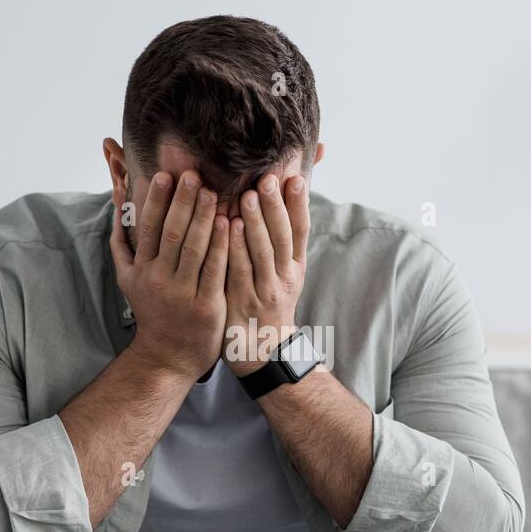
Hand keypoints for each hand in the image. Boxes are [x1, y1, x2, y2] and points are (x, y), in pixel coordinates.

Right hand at [110, 170, 229, 381]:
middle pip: (172, 233)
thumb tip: (117, 209)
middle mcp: (159, 279)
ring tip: (214, 192)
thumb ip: (121, 245)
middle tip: (193, 174)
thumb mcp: (127, 280)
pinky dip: (221, 245)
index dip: (156, 200)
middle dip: (183, 201)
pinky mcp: (206, 305)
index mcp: (141, 269)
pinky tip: (229, 223)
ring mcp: (183, 293)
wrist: (167, 356)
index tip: (165, 175)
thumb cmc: (152, 312)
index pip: (148, 228)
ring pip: (194, 248)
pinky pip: (214, 269)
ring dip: (204, 218)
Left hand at [223, 172, 308, 375]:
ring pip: (263, 252)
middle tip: (268, 178)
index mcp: (295, 267)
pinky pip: (240, 271)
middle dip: (276, 206)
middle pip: (284, 237)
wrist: (262, 353)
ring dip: (256, 223)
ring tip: (249, 195)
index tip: (295, 178)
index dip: (299, 204)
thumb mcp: (283, 276)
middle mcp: (285, 278)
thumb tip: (280, 201)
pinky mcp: (243, 303)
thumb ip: (279, 242)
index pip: (301, 231)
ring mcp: (265, 291)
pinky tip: (229, 227)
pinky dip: (235, 247)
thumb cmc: (268, 306)